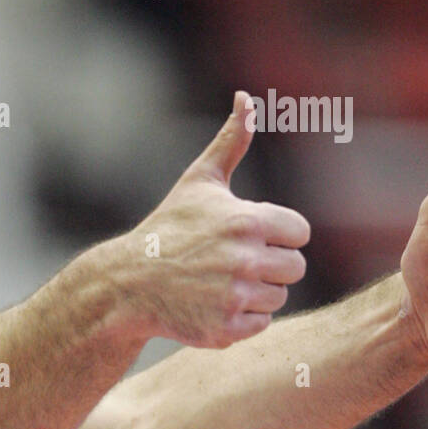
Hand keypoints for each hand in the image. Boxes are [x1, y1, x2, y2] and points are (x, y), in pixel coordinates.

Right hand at [119, 90, 310, 348]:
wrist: (128, 284)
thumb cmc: (167, 228)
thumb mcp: (198, 182)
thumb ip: (231, 141)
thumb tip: (247, 98)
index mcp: (248, 221)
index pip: (299, 233)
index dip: (279, 235)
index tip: (252, 238)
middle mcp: (245, 260)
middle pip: (294, 268)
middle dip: (271, 266)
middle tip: (235, 264)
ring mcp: (234, 298)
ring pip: (277, 298)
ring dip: (257, 294)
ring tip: (222, 285)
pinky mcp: (224, 330)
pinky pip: (260, 325)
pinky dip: (242, 319)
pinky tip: (215, 305)